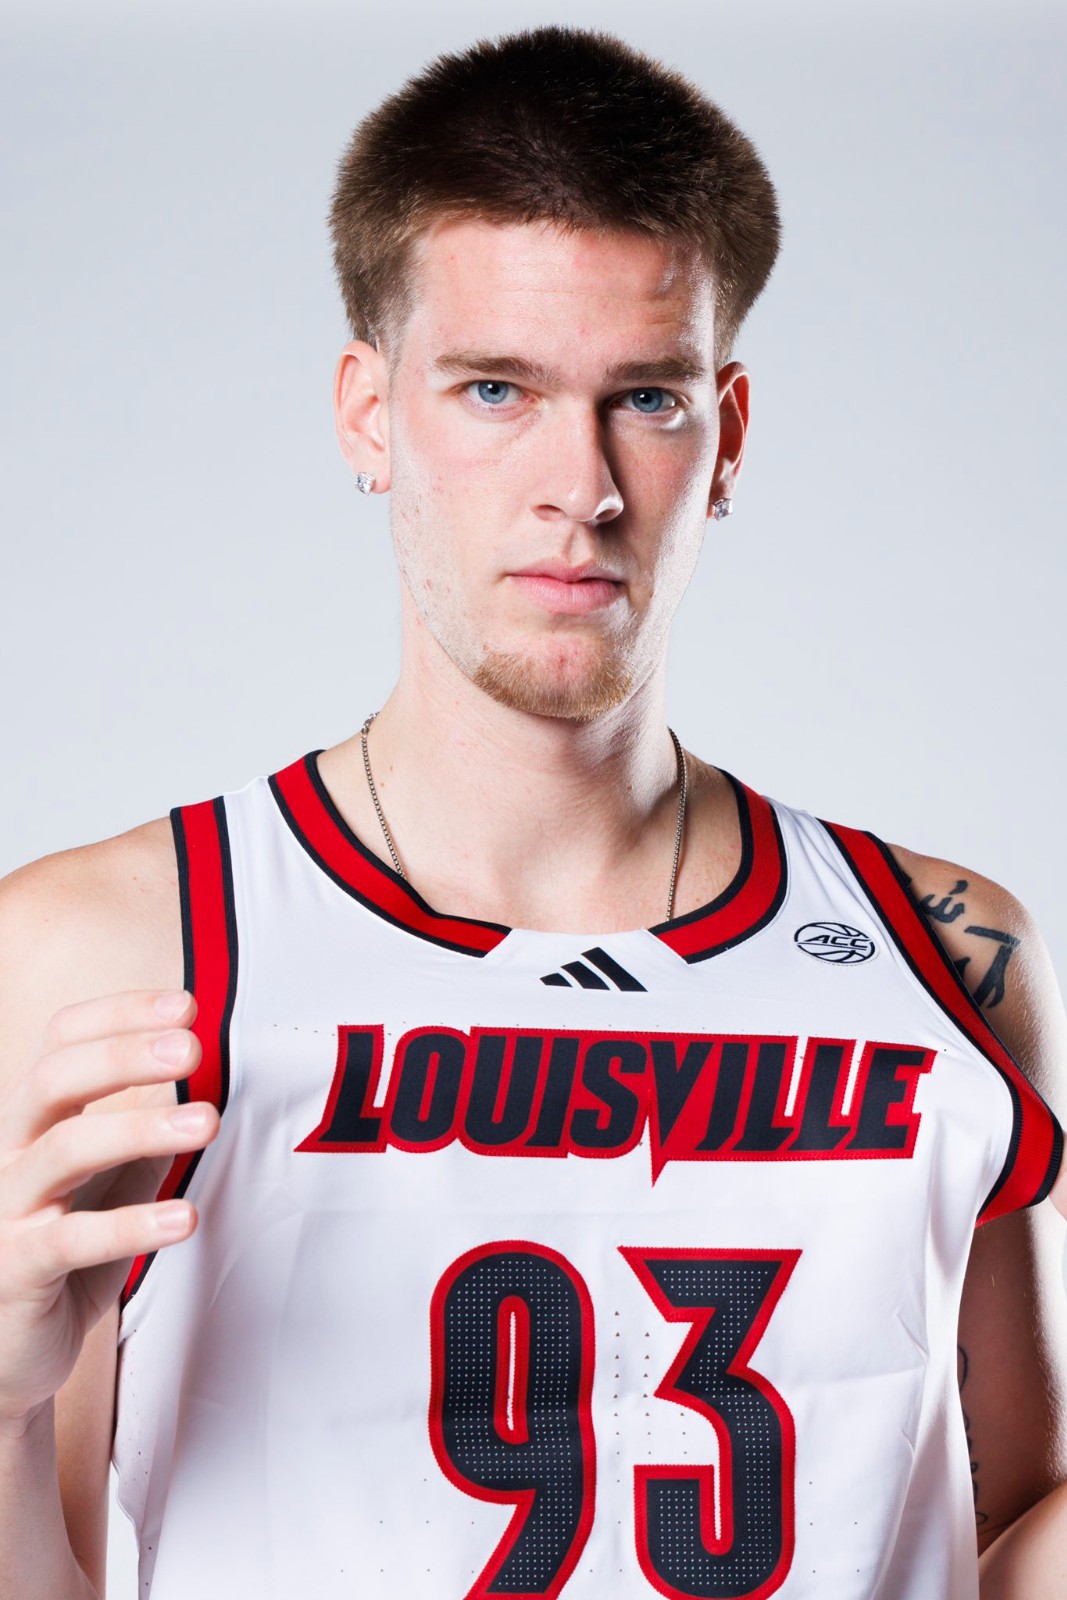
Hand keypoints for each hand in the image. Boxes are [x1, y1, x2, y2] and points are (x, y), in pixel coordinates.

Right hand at [0, 989, 217, 1430]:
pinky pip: (70, 1240)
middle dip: (124, 1055)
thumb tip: (202, 1082)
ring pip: (64, 1151)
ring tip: (207, 1122)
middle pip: (53, 1079)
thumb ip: (142, 1136)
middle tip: (193, 1046)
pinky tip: (184, 1218)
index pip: (61, 1040)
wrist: (8, 1351)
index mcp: (31, 1119)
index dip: (118, 1014)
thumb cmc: (62, 1249)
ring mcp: (5, 1209)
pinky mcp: (15, 1269)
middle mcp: (9, 1151)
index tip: (185, 1004)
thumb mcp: (109, 1181)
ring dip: (141, 1129)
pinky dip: (131, 1225)